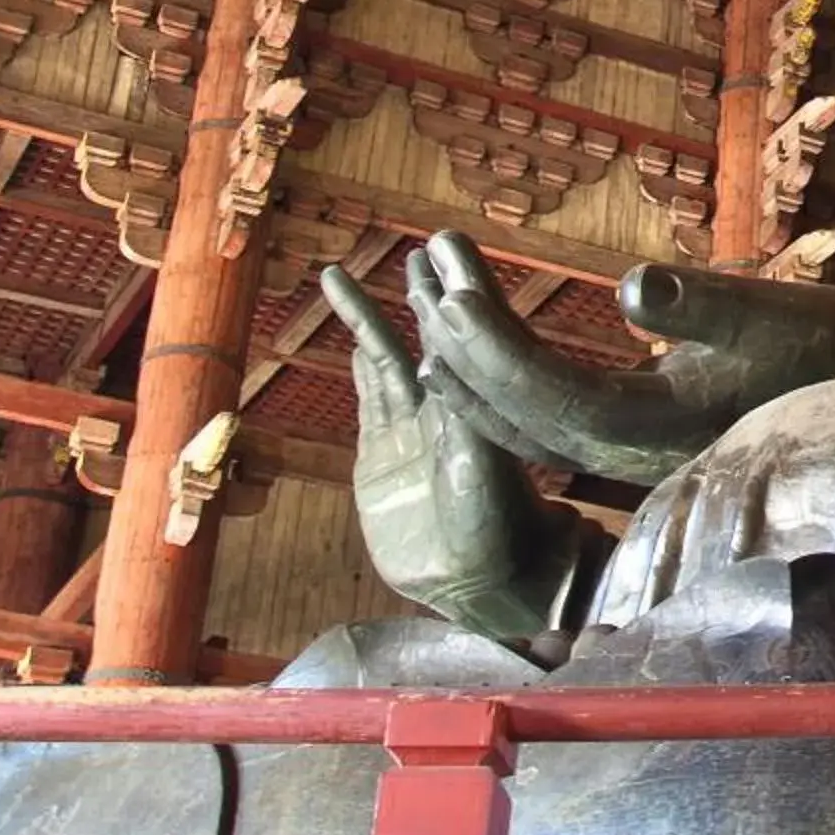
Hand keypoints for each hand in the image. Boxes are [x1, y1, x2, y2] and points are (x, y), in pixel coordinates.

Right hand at [321, 257, 581, 640]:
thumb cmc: (493, 546)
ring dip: (373, 317)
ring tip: (342, 275)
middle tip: (416, 245)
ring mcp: (412, 429)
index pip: (470, 338)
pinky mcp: (381, 455)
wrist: (470, 589)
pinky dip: (362, 362)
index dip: (462, 294)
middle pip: (432, 336)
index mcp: (476, 410)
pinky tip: (355, 335)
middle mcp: (445, 411)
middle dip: (423, 290)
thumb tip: (445, 407)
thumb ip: (466, 453)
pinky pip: (372, 395)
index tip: (448, 250)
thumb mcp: (483, 495)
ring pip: (388, 357)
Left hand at [399, 232, 834, 484]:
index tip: (449, 285)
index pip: (546, 392)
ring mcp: (630, 450)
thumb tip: (632, 285)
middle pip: (519, 407)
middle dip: (465, 341)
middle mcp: (629, 452)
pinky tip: (482, 342)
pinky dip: (508, 374)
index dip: (492, 343)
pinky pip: (549, 413)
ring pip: (526, 415)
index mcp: (654, 429)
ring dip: (476, 356)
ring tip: (432, 293)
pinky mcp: (638, 434)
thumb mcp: (780, 312)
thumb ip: (704, 304)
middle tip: (423, 267)